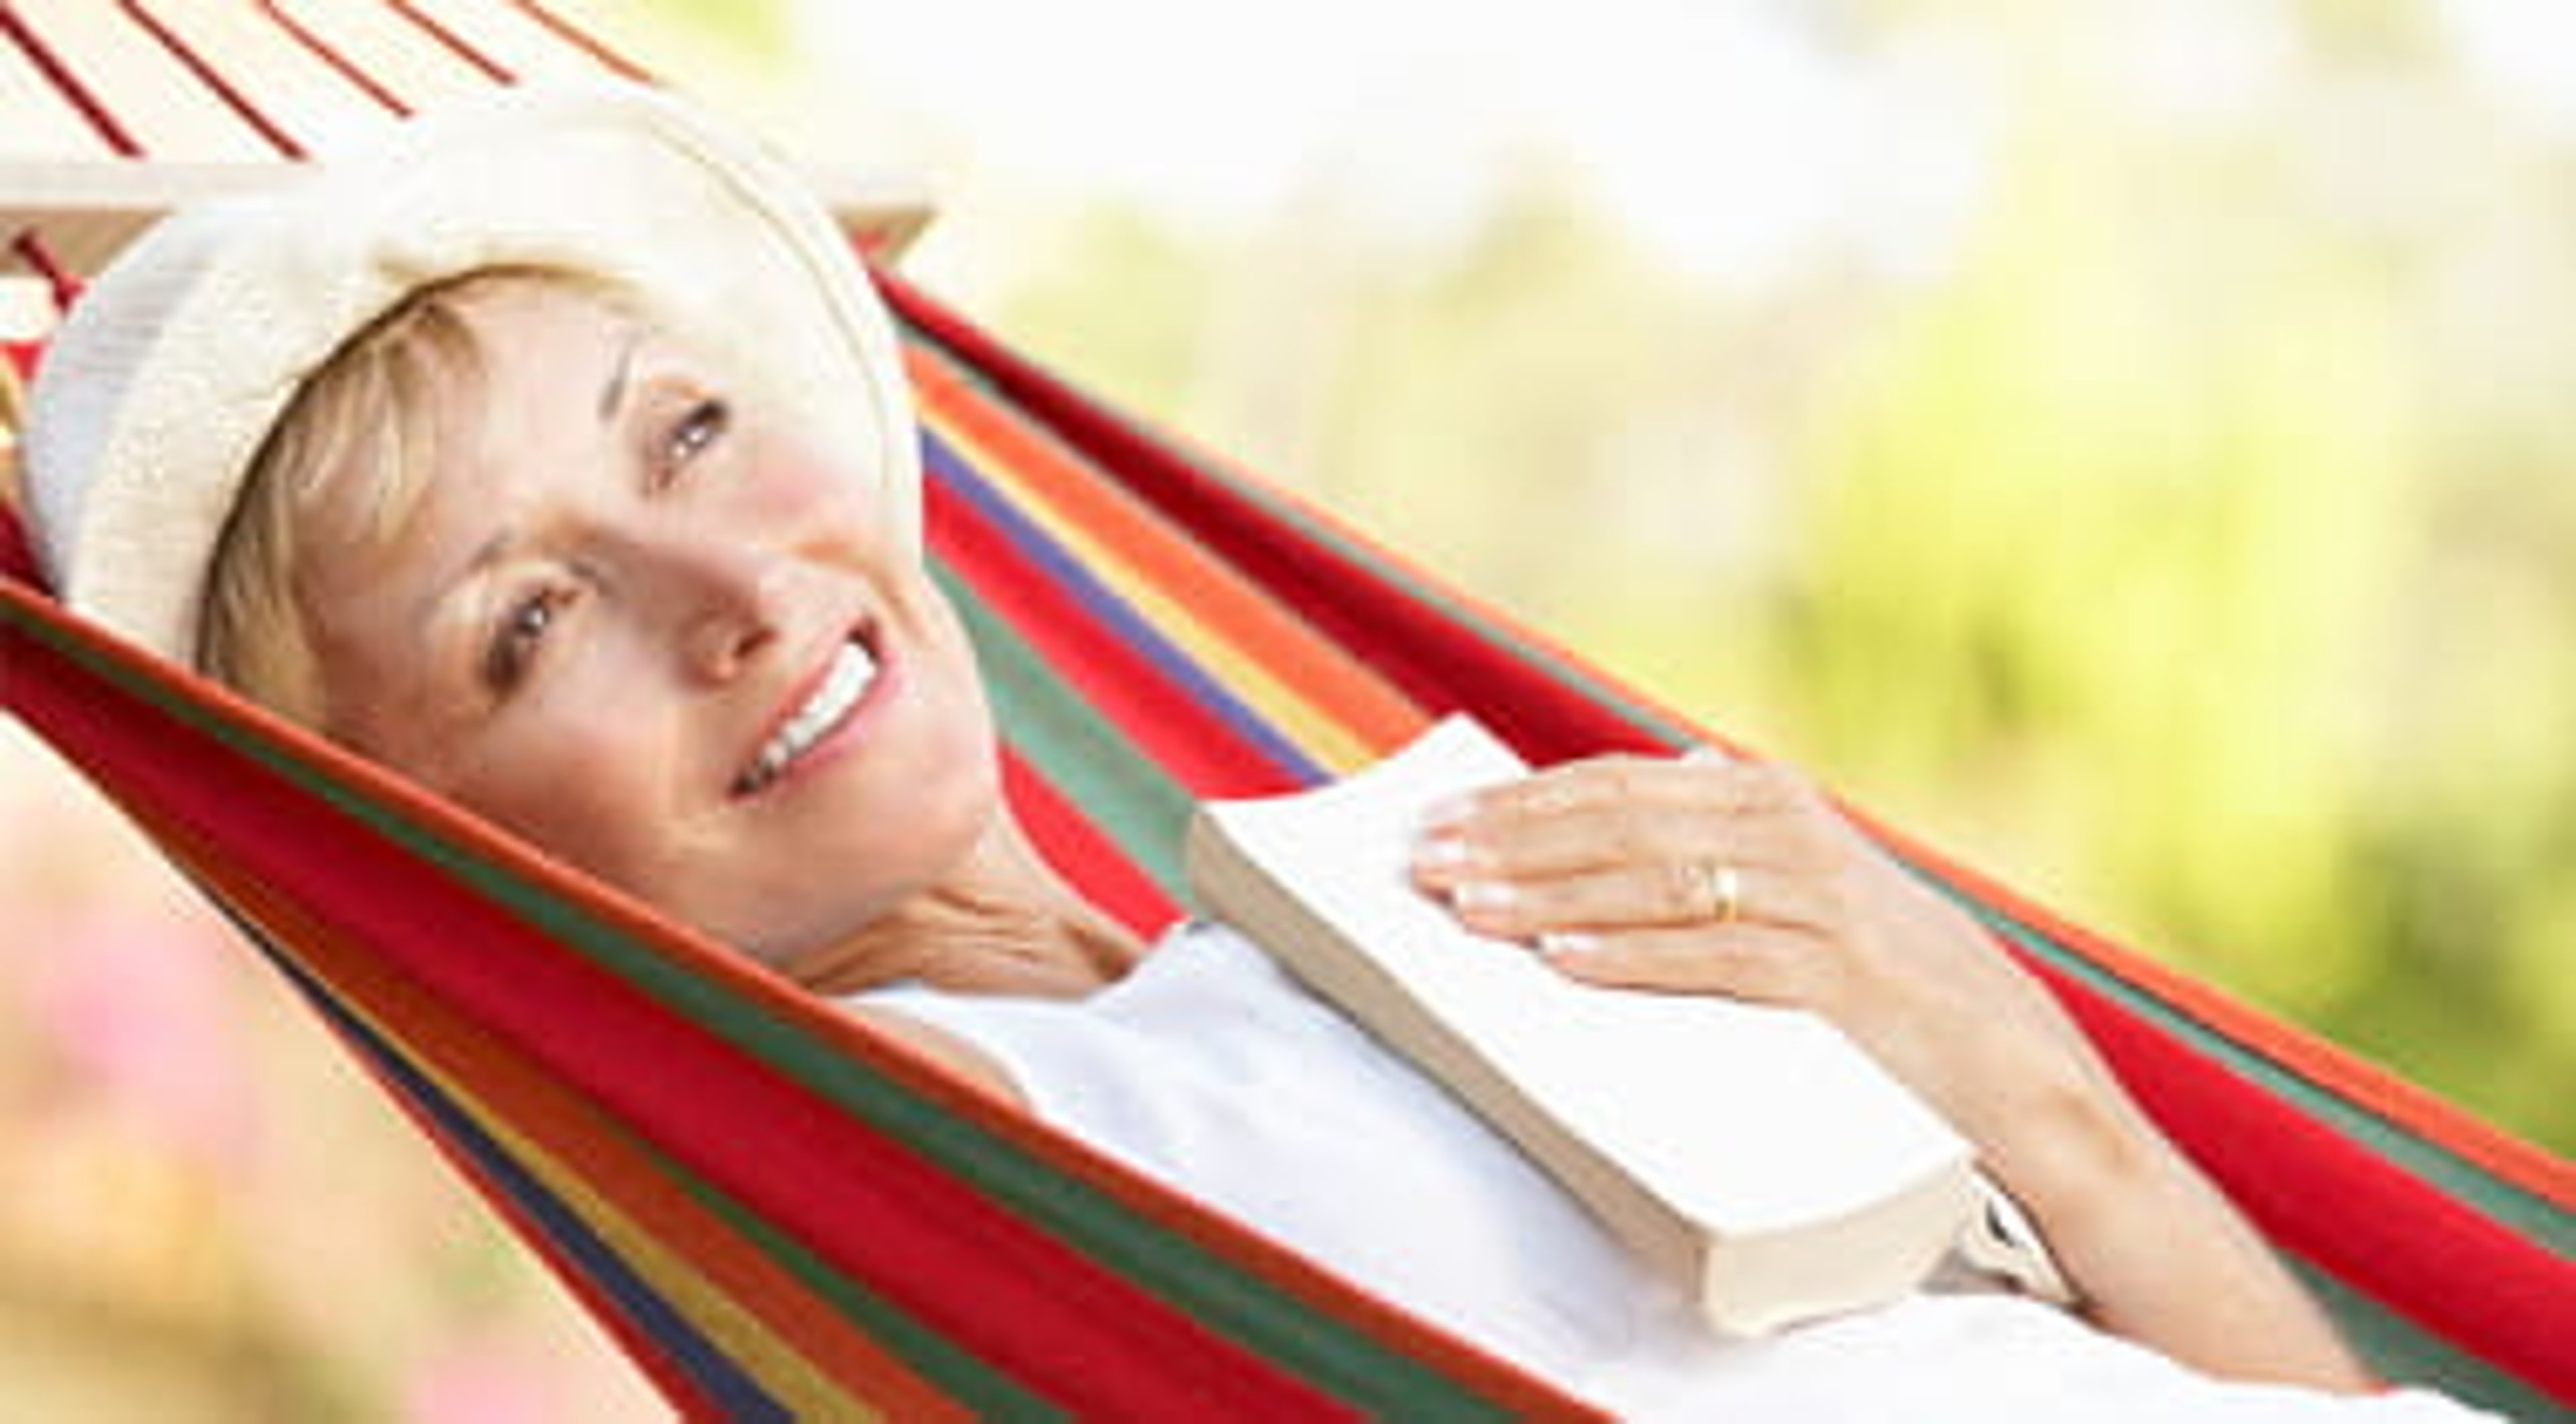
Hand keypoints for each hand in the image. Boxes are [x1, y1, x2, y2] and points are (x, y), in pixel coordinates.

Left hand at [1406, 750, 2156, 1224]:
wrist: (2024, 1075)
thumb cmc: (1895, 986)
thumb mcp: (1817, 887)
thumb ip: (1744, 833)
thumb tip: (1677, 762)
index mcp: (1773, 798)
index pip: (1620, 783)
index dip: (1520, 801)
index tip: (1435, 824)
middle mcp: (1794, 830)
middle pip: (1623, 821)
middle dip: (1513, 841)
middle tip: (1422, 865)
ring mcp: (1822, 901)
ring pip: (1659, 880)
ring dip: (1552, 894)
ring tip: (1469, 911)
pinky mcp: (1841, 980)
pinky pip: (1718, 959)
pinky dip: (1633, 957)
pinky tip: (1562, 963)